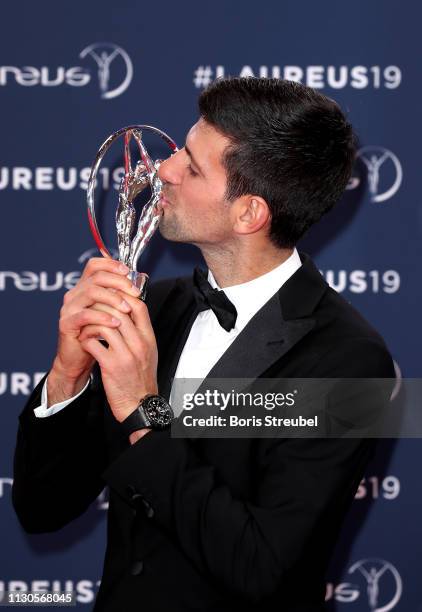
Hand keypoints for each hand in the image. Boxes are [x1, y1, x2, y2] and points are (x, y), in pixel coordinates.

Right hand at [48, 257, 140, 403]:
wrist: (79, 360)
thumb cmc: (97, 336)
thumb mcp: (110, 313)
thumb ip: (118, 297)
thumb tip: (139, 282)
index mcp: (85, 288)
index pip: (95, 265)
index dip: (111, 264)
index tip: (128, 272)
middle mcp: (75, 294)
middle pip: (96, 277)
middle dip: (119, 282)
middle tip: (135, 292)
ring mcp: (69, 308)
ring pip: (91, 292)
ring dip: (113, 299)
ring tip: (127, 309)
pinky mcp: (66, 323)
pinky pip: (85, 315)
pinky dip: (102, 317)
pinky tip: (115, 323)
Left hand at [77, 292, 157, 427]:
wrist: (140, 404)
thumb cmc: (141, 377)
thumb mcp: (148, 351)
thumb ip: (140, 332)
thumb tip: (128, 312)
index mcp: (149, 338)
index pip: (139, 306)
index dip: (123, 295)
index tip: (110, 294)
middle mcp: (139, 344)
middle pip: (120, 311)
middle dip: (102, 305)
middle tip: (91, 307)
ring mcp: (126, 354)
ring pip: (105, 324)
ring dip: (91, 322)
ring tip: (86, 325)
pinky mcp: (111, 366)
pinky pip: (94, 343)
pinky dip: (86, 338)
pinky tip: (84, 341)